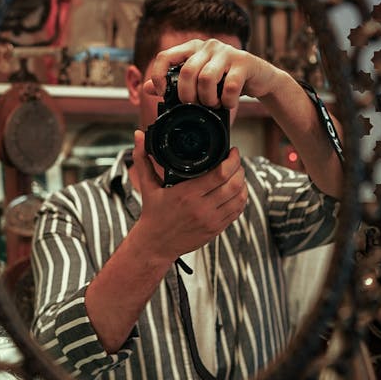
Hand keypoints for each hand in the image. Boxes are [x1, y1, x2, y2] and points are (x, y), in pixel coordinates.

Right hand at [132, 130, 247, 261]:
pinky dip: (241, 198)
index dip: (231, 160)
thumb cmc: (153, 213)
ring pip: (239, 197)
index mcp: (186, 194)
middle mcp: (202, 208)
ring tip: (237, 173)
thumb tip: (138, 134)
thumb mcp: (147, 185)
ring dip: (243, 182)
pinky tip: (238, 189)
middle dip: (239, 168)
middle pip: (234, 183)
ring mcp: (211, 220)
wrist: (155, 244)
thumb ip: (143, 158)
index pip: (220, 173)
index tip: (231, 151)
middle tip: (235, 160)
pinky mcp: (216, 229)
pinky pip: (237, 211)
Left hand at [143, 38, 278, 108]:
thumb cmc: (225, 80)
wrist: (260, 78)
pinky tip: (228, 103)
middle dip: (188, 95)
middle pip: (187, 71)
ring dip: (208, 99)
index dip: (159, 75)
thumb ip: (174, 83)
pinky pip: (230, 86)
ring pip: (207, 78)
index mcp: (192, 48)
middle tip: (195, 105)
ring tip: (213, 104)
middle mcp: (208, 46)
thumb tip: (147, 88)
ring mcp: (227, 52)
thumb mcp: (198, 82)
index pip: (165, 56)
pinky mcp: (244, 62)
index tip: (162, 92)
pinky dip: (227, 101)